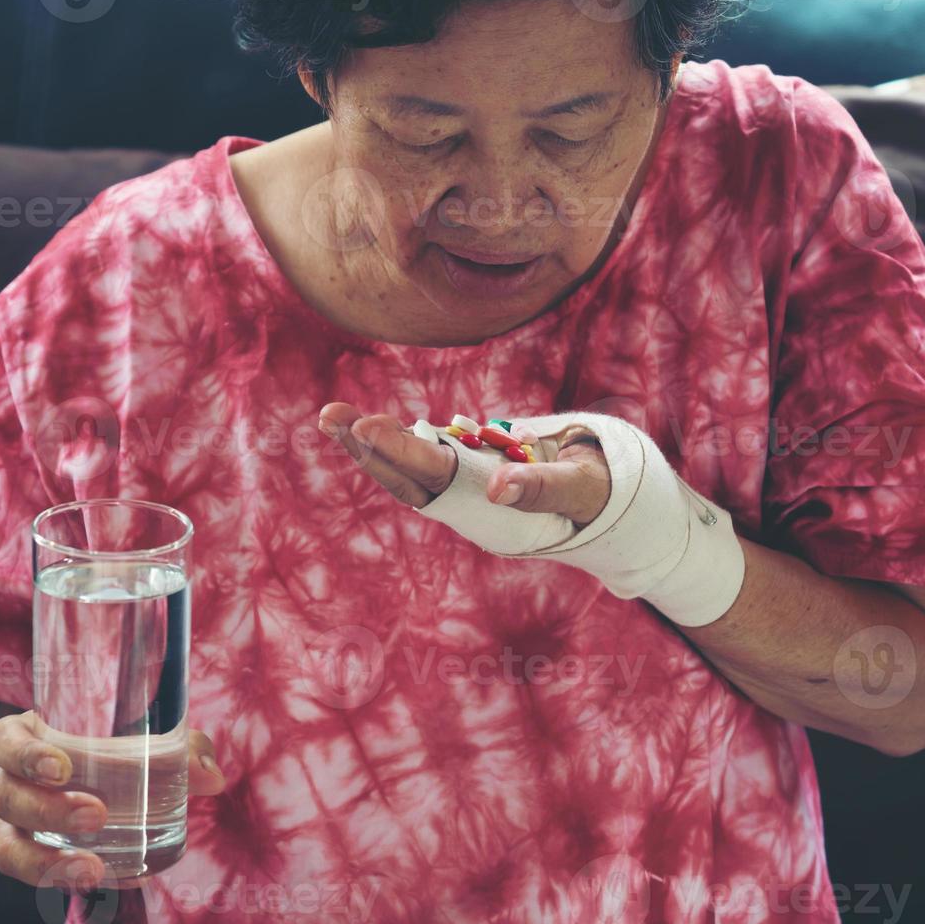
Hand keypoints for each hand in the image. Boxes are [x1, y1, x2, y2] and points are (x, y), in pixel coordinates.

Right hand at [0, 709, 225, 890]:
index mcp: (18, 739)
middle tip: (96, 815)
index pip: (3, 743)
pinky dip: (74, 880)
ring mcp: (12, 825)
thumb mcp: (136, 731)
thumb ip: (178, 747)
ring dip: (49, 863)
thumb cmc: (103, 738)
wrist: (84, 767)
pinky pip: (40, 877)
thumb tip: (212, 777)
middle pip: (7, 800)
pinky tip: (119, 880)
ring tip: (93, 870)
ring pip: (11, 850)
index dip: (26, 756)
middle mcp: (6, 782)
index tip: (62, 766)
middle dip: (48, 811)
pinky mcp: (30, 856)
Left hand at [316, 401, 611, 526]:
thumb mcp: (576, 488)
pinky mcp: (461, 465)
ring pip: (405, 464)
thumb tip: (497, 488)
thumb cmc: (589, 493)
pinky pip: (419, 451)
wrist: (595, 497)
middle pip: (405, 475)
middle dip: (366, 447)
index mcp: (485, 507)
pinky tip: (358, 424)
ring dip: (368, 442)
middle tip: (329, 416)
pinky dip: (392, 437)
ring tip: (331, 416)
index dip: (401, 452)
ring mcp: (458, 482)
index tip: (366, 428)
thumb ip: (540, 487)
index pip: (436, 476)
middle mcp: (463, 498)